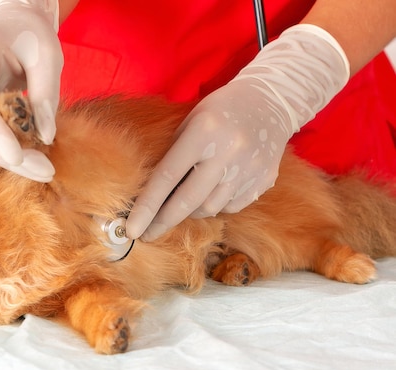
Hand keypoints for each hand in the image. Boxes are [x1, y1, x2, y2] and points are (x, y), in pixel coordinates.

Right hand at [0, 0, 61, 181]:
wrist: (10, 24)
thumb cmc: (30, 36)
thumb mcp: (48, 56)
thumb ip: (46, 93)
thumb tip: (45, 136)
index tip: (17, 157)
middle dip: (8, 154)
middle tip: (44, 171)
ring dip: (6, 157)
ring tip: (42, 169)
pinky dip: (1, 148)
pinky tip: (28, 157)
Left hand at [127, 24, 349, 240]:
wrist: (271, 102)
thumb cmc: (220, 110)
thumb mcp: (190, 121)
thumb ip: (173, 155)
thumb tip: (150, 197)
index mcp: (203, 133)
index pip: (167, 177)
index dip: (147, 207)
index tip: (132, 229)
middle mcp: (228, 152)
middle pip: (188, 201)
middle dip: (163, 222)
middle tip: (147, 234)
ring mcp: (249, 169)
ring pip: (209, 209)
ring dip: (191, 211)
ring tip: (184, 201)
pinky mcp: (264, 181)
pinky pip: (230, 207)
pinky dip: (216, 205)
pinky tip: (213, 190)